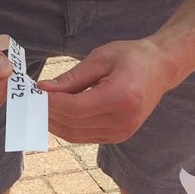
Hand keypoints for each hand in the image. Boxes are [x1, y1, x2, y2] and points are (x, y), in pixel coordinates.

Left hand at [39, 38, 174, 143]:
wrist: (161, 68)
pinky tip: (58, 114)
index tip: (36, 92)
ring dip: (55, 123)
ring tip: (42, 106)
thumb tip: (44, 89)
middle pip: (73, 124)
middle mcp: (123, 120)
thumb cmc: (132, 57)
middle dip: (48, 113)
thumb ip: (72, 77)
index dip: (51, 103)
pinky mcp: (119, 136)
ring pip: (75, 135)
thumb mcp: (100, 58)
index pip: (74, 108)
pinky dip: (67, 127)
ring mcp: (122, 132)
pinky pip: (84, 137)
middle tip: (33, 99)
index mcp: (121, 97)